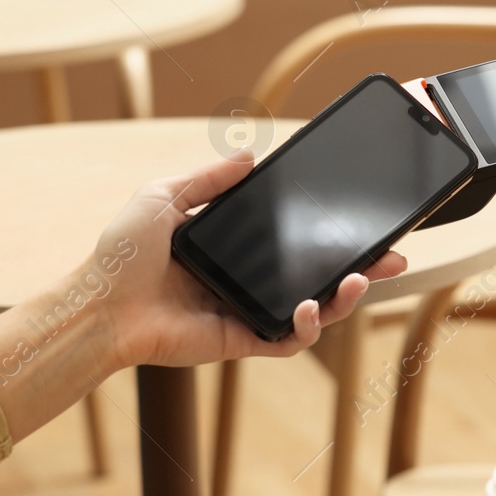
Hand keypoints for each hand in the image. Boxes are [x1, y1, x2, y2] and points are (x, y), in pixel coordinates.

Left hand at [93, 153, 406, 368]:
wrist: (101, 303)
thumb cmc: (122, 252)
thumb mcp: (165, 195)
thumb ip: (208, 179)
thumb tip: (249, 154)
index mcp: (232, 247)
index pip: (294, 239)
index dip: (331, 233)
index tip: (362, 220)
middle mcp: (245, 280)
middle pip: (316, 276)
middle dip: (361, 269)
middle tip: (394, 256)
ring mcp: (245, 312)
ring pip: (313, 311)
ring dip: (344, 298)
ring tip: (361, 280)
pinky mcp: (240, 341)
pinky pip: (286, 339)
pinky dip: (307, 327)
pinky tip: (310, 307)